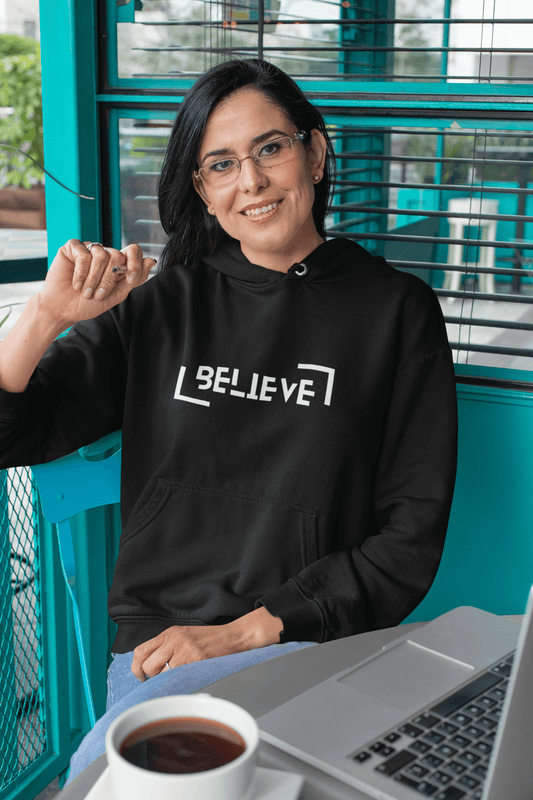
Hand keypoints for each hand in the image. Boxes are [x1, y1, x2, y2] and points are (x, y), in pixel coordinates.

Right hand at [38, 239, 154, 326]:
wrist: (63, 310)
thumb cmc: (88, 304)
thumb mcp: (117, 295)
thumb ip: (134, 278)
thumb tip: (152, 260)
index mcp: (117, 263)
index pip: (133, 251)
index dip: (136, 262)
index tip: (131, 279)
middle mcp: (104, 253)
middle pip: (118, 255)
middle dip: (109, 279)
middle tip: (98, 294)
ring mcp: (88, 249)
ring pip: (101, 254)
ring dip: (94, 278)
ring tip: (85, 291)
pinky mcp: (72, 247)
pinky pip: (83, 254)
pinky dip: (80, 273)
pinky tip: (75, 283)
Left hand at [131, 607, 283, 680]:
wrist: (233, 637)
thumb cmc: (209, 640)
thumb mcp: (184, 637)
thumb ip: (167, 647)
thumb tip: (149, 667)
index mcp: (169, 633)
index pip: (140, 650)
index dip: (136, 667)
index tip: (141, 676)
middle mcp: (174, 639)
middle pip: (148, 665)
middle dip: (152, 677)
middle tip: (162, 679)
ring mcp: (185, 649)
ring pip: (162, 674)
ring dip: (168, 681)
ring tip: (179, 678)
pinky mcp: (196, 659)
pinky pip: (179, 677)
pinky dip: (180, 682)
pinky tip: (188, 679)